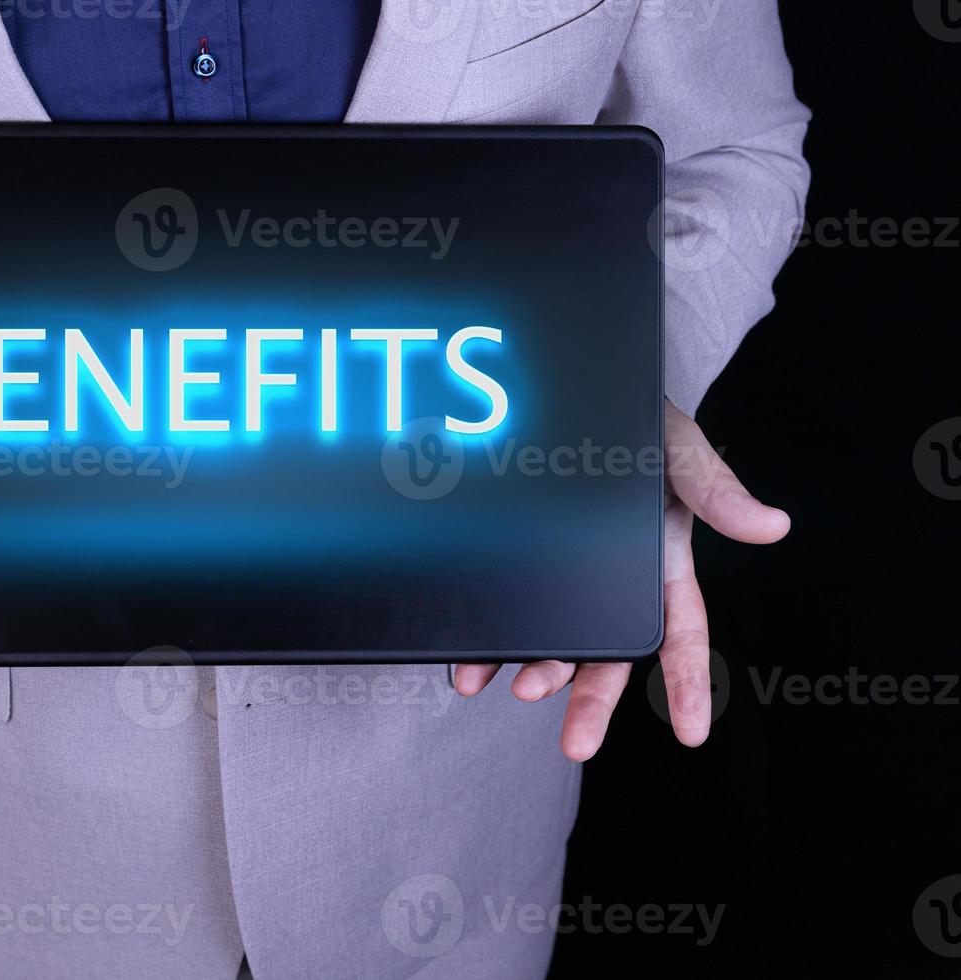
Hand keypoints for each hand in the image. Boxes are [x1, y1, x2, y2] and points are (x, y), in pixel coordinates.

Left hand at [453, 400, 789, 760]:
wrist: (569, 395)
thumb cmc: (637, 424)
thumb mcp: (677, 449)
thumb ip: (715, 488)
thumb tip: (772, 526)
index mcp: (660, 564)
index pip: (680, 633)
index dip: (689, 684)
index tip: (692, 734)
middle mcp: (611, 582)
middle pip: (607, 656)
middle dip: (592, 702)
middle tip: (577, 745)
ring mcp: (561, 575)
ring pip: (552, 641)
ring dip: (535, 672)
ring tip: (514, 690)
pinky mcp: (514, 562)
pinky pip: (500, 610)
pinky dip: (484, 642)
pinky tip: (465, 667)